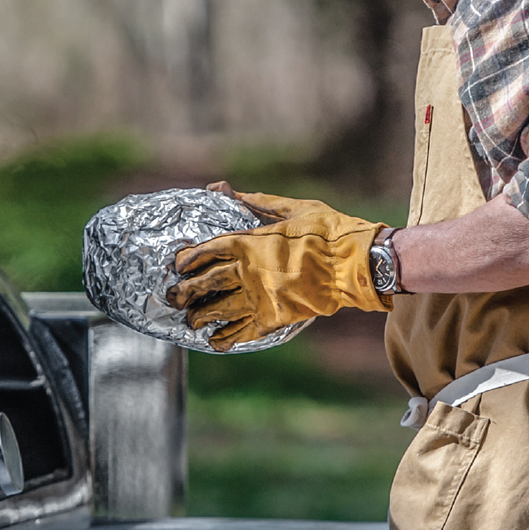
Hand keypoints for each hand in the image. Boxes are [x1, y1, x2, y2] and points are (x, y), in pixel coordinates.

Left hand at [169, 189, 390, 349]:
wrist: (355, 264)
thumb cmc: (327, 231)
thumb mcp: (290, 208)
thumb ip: (254, 202)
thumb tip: (220, 188)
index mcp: (250, 242)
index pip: (209, 250)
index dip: (190, 258)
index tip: (178, 264)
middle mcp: (249, 271)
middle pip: (208, 283)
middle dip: (187, 291)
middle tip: (173, 297)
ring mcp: (261, 296)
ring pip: (221, 309)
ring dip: (202, 316)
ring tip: (191, 321)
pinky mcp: (276, 316)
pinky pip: (245, 330)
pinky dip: (229, 337)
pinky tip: (217, 341)